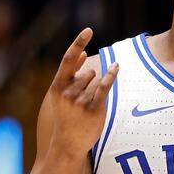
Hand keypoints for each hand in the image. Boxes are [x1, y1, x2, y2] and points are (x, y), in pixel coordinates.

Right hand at [47, 28, 117, 157]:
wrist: (68, 143)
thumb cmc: (66, 116)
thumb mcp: (63, 94)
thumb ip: (73, 73)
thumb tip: (82, 52)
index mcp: (57, 87)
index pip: (68, 59)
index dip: (78, 42)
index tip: (89, 30)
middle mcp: (67, 93)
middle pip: (88, 73)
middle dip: (90, 80)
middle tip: (82, 100)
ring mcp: (80, 101)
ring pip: (95, 81)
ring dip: (96, 87)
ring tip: (86, 105)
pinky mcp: (93, 109)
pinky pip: (104, 87)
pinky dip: (111, 75)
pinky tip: (116, 67)